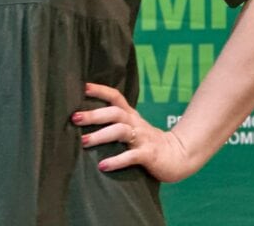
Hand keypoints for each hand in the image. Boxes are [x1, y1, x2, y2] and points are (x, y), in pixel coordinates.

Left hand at [73, 83, 196, 182]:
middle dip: (94, 114)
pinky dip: (116, 161)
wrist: (179, 156)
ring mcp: (143, 138)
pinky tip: (103, 166)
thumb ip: (116, 124)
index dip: (100, 90)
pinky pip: (131, 156)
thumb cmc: (149, 143)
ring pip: (121, 131)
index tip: (83, 87)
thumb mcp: (134, 129)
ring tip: (83, 142)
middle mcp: (136, 123)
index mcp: (131, 116)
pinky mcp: (149, 155)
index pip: (115, 97)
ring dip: (101, 135)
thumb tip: (85, 122)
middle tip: (75, 118)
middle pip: (115, 113)